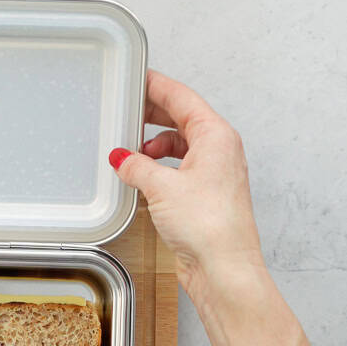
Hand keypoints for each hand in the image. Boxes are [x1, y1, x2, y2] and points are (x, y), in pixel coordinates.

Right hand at [109, 70, 263, 304]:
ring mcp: (214, 174)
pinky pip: (179, 170)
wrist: (224, 268)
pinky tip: (141, 178)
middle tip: (127, 112)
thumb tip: (122, 158)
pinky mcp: (205, 196)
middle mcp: (219, 151)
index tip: (139, 77)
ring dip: (154, 148)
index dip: (158, 86)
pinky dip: (159, 169)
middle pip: (182, 120)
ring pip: (180, 146)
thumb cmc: (209, 226)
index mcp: (216, 136)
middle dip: (152, 117)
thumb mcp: (162, 187)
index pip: (183, 98)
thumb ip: (137, 166)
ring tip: (130, 154)